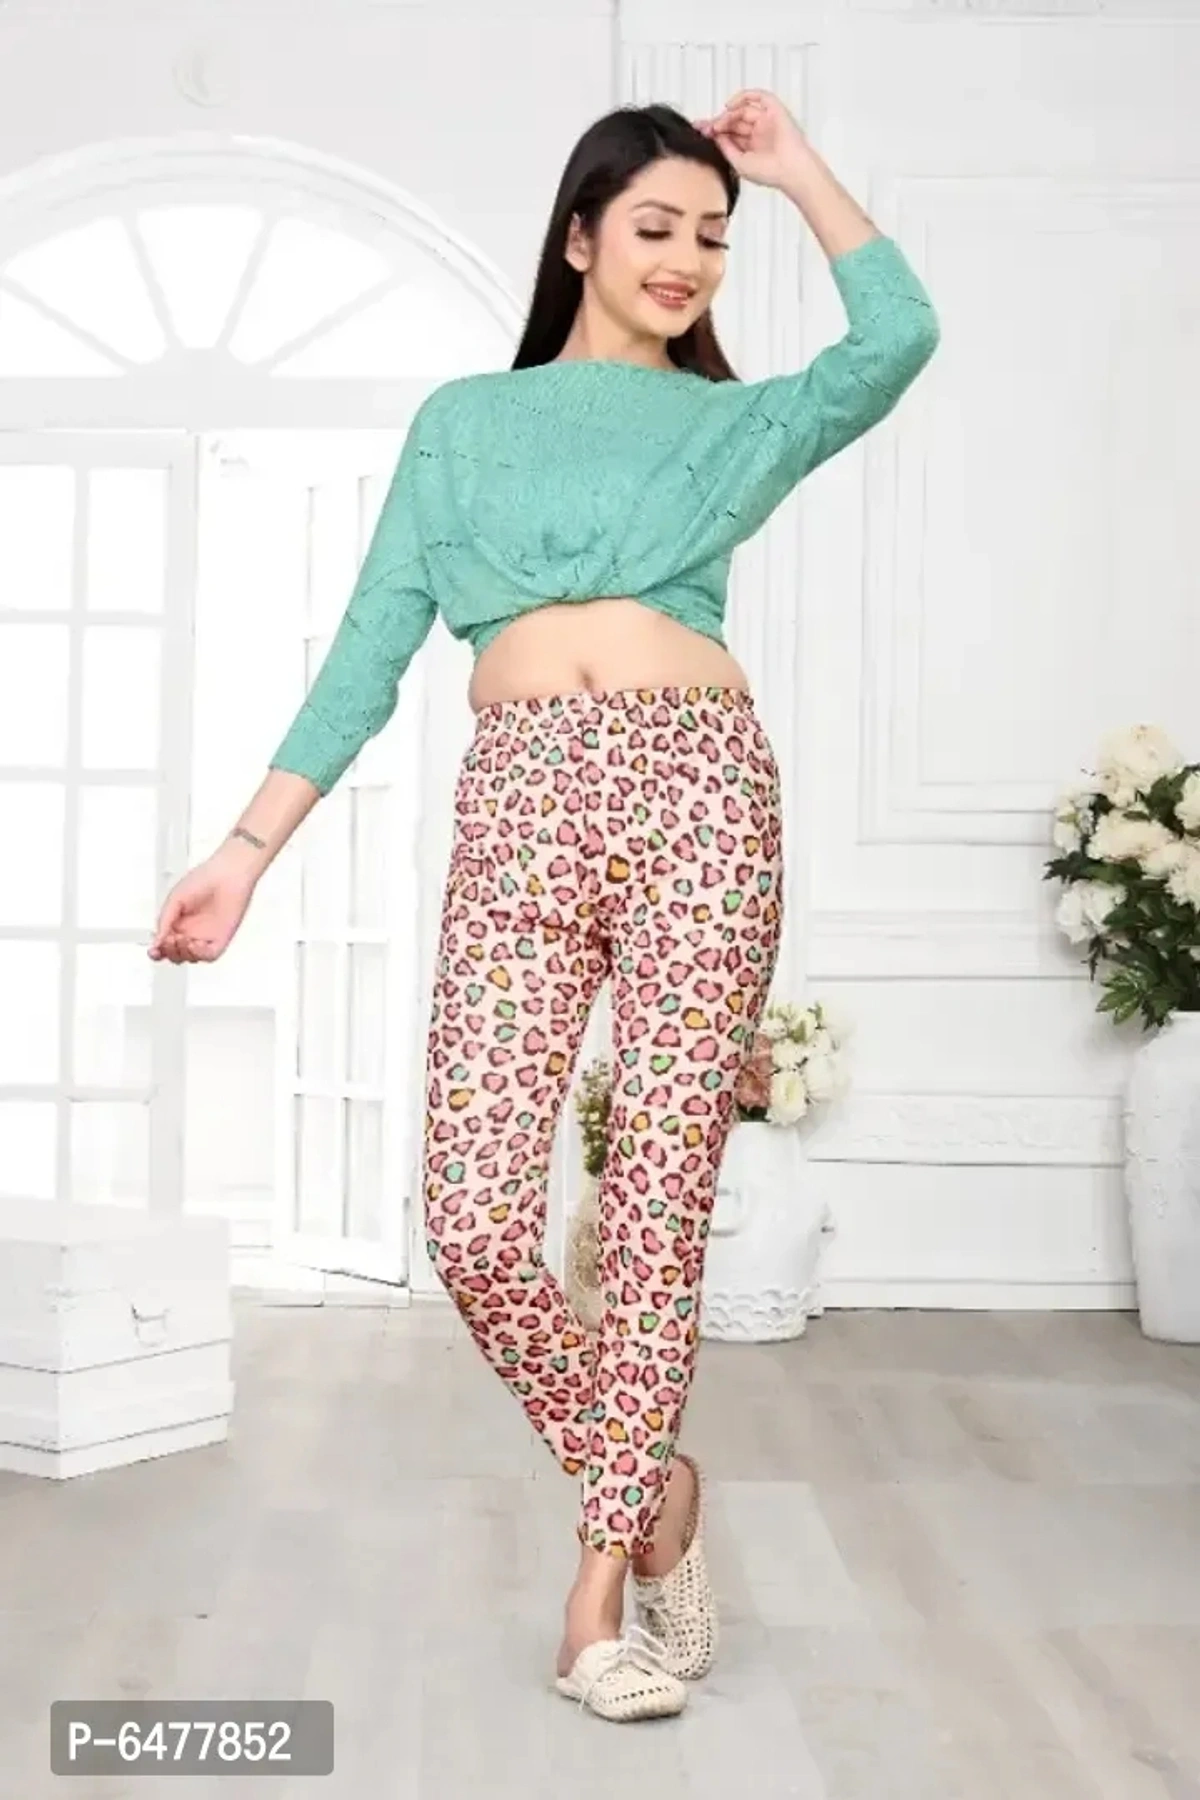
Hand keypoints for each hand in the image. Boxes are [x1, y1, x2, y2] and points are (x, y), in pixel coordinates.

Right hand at [148, 847, 257, 964]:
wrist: (229, 873)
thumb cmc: (205, 878)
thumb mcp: (175, 899)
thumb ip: (164, 921)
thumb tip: (156, 940)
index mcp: (178, 921)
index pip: (164, 943)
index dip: (157, 950)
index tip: (153, 950)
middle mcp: (192, 930)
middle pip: (176, 954)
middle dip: (169, 952)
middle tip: (168, 940)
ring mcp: (206, 935)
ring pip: (191, 957)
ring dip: (183, 952)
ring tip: (181, 938)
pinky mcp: (221, 938)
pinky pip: (210, 955)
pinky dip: (200, 954)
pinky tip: (195, 944)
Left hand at [695, 89, 808, 189]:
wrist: (790, 170)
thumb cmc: (771, 172)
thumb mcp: (739, 163)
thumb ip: (726, 147)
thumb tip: (715, 135)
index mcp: (751, 147)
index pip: (730, 133)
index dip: (715, 130)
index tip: (700, 130)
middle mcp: (759, 133)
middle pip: (735, 120)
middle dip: (719, 122)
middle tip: (706, 127)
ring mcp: (767, 121)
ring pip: (744, 109)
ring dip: (729, 114)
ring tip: (720, 123)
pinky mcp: (775, 110)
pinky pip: (760, 97)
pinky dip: (744, 96)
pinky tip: (730, 105)